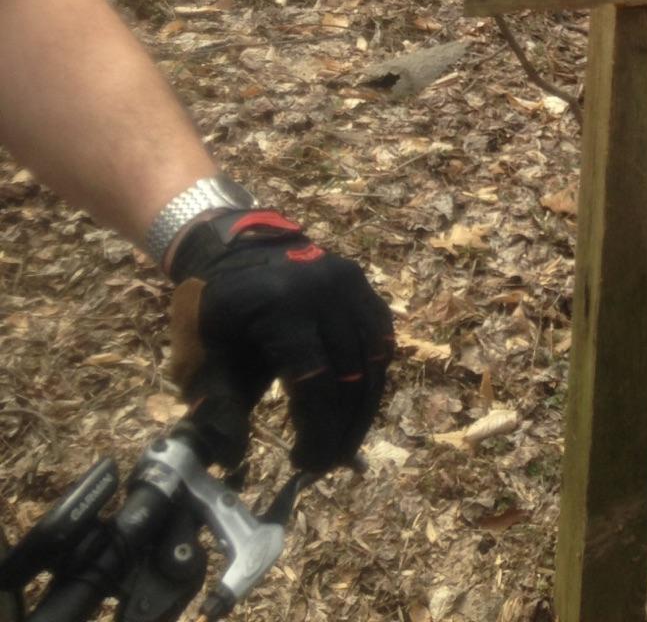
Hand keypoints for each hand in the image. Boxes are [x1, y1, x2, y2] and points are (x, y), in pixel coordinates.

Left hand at [168, 210, 393, 472]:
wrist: (232, 249)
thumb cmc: (212, 309)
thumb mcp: (199, 357)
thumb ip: (216, 408)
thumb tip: (232, 460)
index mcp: (281, 307)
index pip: (316, 382)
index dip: (317, 431)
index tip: (305, 465)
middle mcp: (324, 291)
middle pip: (350, 375)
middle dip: (341, 429)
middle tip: (325, 464)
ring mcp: (349, 283)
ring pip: (374, 360)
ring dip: (363, 410)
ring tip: (343, 444)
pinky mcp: (362, 285)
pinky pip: (380, 339)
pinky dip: (372, 377)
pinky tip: (355, 406)